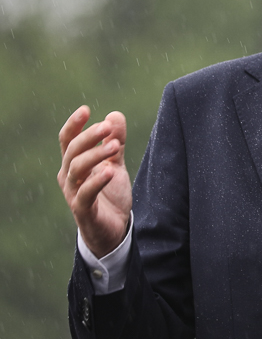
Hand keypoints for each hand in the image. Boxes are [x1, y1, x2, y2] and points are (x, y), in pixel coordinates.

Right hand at [58, 106, 132, 257]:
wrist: (113, 229)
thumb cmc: (109, 194)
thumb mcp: (115, 164)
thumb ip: (115, 142)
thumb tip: (114, 114)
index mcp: (74, 163)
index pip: (68, 140)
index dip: (74, 124)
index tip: (85, 109)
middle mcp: (69, 176)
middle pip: (72, 150)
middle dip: (89, 136)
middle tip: (107, 126)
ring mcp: (73, 193)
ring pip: (77, 168)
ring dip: (96, 154)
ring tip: (116, 146)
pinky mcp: (82, 210)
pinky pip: (86, 193)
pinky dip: (97, 181)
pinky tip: (110, 171)